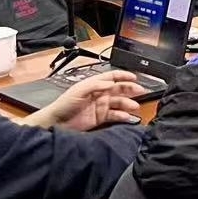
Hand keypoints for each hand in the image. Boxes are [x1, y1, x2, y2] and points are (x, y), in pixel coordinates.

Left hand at [26, 71, 145, 130]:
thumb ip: (96, 85)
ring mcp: (101, 106)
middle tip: (141, 91)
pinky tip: (127, 117)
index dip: (124, 75)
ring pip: (119, 102)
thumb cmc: (64, 104)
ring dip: (128, 103)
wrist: (56, 122)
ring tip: (135, 106)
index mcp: (94, 84)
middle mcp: (100, 94)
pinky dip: (122, 116)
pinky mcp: (101, 118)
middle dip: (131, 89)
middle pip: (119, 89)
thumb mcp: (79, 90)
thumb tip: (111, 83)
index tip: (134, 77)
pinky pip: (115, 115)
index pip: (112, 76)